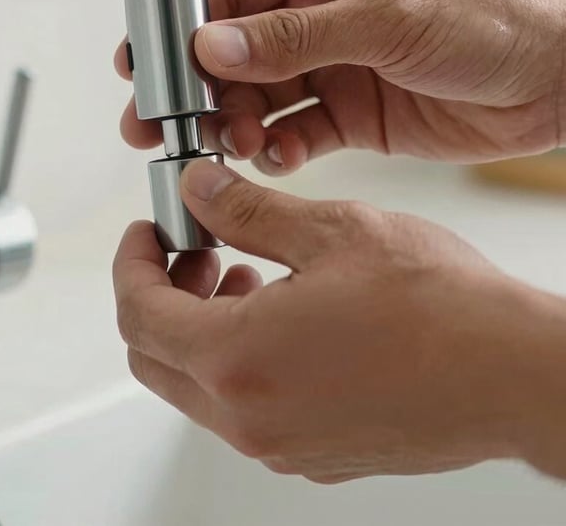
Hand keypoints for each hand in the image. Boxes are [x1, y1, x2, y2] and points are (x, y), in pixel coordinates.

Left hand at [113, 159, 565, 481]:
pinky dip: (237, 359)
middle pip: (154, 356)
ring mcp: (282, 446)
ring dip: (200, 326)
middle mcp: (250, 418)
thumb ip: (246, 212)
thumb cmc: (437, 307)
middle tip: (197, 250)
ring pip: (197, 386)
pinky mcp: (314, 454)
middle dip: (161, 294)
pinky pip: (244, 409)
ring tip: (245, 275)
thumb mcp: (330, 232)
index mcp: (238, 360)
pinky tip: (282, 315)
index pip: (138, 311)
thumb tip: (200, 191)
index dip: (132, 262)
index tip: (149, 232)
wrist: (511, 373)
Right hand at [116, 0, 565, 170]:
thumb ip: (295, 35)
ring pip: (258, 96)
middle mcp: (318, 16)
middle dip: (196, 87)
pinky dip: (279, 149)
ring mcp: (332, 67)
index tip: (144, 62)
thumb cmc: (488, 18)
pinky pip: (296, 132)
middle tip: (159, 124)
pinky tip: (279, 158)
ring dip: (235, 122)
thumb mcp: (386, 18)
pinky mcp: (351, 114)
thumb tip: (212, 43)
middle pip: (232, 51)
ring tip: (230, 145)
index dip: (181, 25)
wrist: (557, 80)